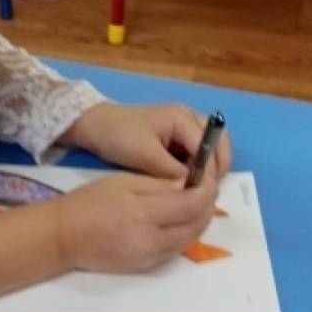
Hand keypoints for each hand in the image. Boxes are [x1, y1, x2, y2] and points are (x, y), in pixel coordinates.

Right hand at [56, 170, 218, 273]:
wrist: (64, 237)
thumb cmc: (90, 202)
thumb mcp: (124, 182)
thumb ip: (159, 185)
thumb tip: (189, 184)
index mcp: (143, 214)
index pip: (191, 204)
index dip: (206, 190)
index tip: (208, 178)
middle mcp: (151, 240)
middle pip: (197, 225)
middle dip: (208, 206)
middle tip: (206, 190)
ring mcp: (150, 258)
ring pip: (190, 240)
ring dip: (199, 222)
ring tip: (195, 204)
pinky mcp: (146, 268)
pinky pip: (176, 250)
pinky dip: (184, 235)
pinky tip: (178, 222)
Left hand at [62, 103, 232, 181]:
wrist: (93, 126)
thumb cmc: (118, 135)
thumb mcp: (144, 154)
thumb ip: (172, 171)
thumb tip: (193, 188)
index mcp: (182, 118)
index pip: (209, 145)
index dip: (209, 170)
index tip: (203, 193)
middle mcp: (188, 119)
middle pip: (218, 142)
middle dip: (217, 167)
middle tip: (208, 192)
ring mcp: (182, 128)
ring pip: (208, 149)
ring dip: (207, 169)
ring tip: (198, 191)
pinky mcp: (174, 138)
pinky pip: (194, 153)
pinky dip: (195, 168)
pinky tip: (187, 185)